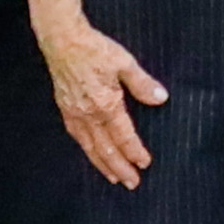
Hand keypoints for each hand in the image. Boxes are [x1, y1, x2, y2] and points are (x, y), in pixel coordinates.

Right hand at [38, 4, 172, 188]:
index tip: (144, 163)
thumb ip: (142, 84)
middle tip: (132, 183)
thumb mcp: (124, 62)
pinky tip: (92, 154)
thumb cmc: (95, 48)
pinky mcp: (65, 109)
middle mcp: (88, 114)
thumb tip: (161, 98)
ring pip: (90, 147)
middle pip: (106, 148)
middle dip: (120, 167)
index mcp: (106, 104)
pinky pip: (77, 136)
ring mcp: (75, 113)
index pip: (123, 136)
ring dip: (103, 164)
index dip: (134, 152)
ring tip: (114, 178)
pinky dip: (87, 150)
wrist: (62, 40)